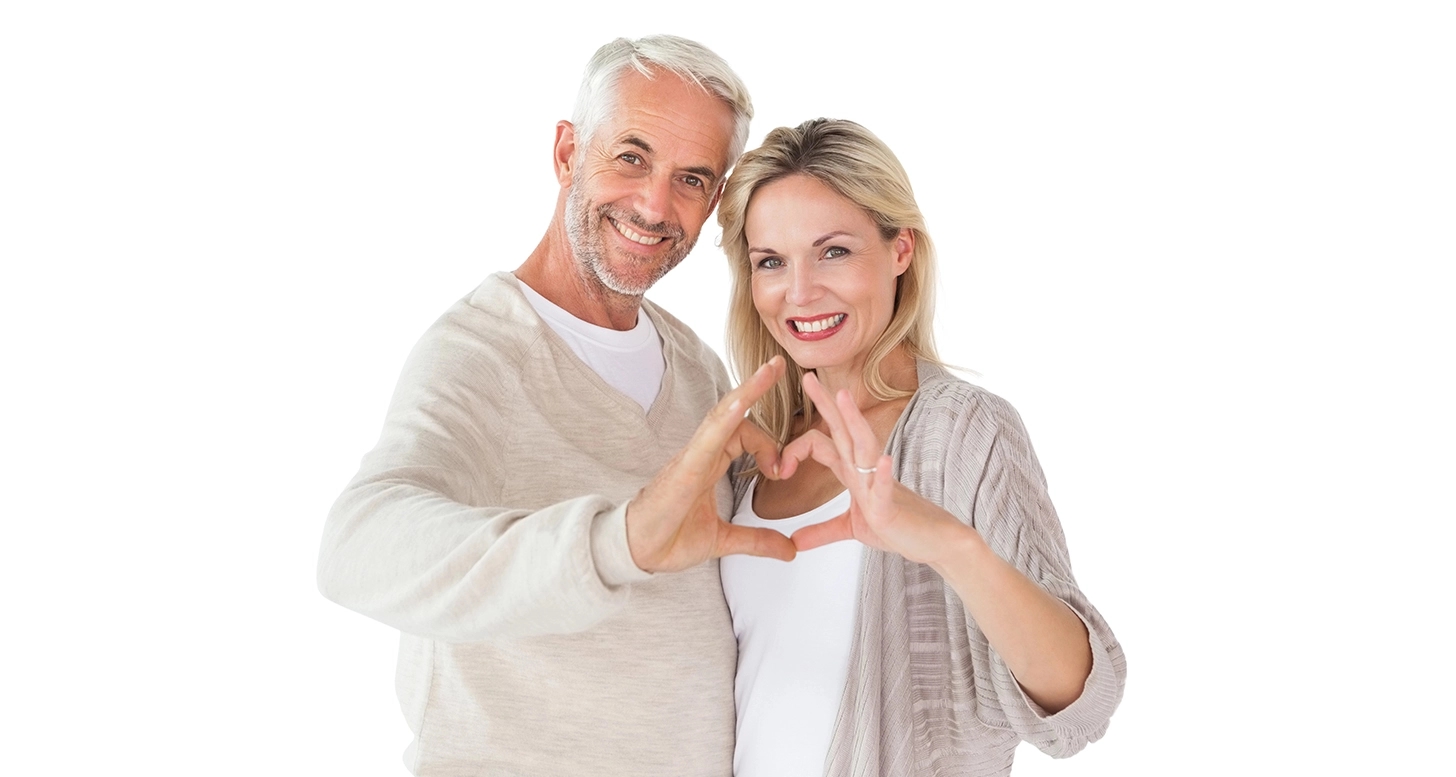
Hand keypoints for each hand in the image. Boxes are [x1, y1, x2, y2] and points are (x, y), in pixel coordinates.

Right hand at [625, 357, 796, 572]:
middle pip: (732, 413)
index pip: (743, 434)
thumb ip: (757, 540)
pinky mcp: (684, 469)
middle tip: (779, 364)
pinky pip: (707, 438)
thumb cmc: (668, 537)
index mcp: (709, 464)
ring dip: (747, 391)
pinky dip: (725, 419)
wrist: (636, 553)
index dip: (768, 445)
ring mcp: (692, 458)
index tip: (781, 472)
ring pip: (722, 415)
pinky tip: (742, 404)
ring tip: (770, 369)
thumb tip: (791, 551)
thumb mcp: (723, 540)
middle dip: (756, 386)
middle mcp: (701, 454)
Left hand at [781, 372, 970, 564]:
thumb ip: (822, 531)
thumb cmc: (900, 528)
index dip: (796, 448)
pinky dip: (883, 474)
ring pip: (864, 447)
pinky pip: (886, 488)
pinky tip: (883, 460)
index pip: (824, 444)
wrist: (935, 543)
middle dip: (826, 404)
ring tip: (843, 397)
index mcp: (853, 474)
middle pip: (843, 431)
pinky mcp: (891, 508)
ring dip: (854, 422)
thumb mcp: (852, 529)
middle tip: (808, 377)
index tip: (779, 467)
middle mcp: (865, 472)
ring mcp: (879, 486)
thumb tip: (794, 541)